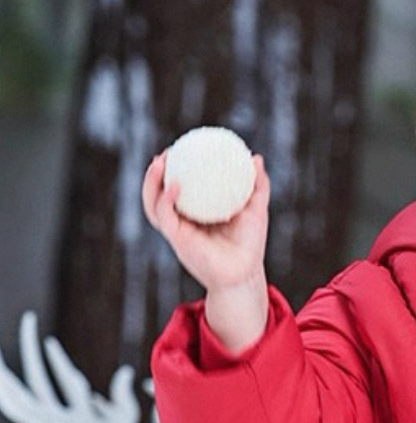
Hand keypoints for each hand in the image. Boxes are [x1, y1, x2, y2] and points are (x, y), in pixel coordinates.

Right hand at [142, 150, 270, 350]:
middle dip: (154, 173)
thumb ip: (257, 185)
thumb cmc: (250, 244)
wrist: (245, 274)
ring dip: (150, 183)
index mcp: (197, 213)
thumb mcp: (255, 210)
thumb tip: (255, 157)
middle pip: (157, 194)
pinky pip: (164, 217)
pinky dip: (164, 201)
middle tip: (166, 152)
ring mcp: (177, 231)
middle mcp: (183, 221)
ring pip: (153, 205)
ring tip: (158, 162)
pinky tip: (174, 186)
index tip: (179, 148)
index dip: (173, 169)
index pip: (177, 188)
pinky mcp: (176, 240)